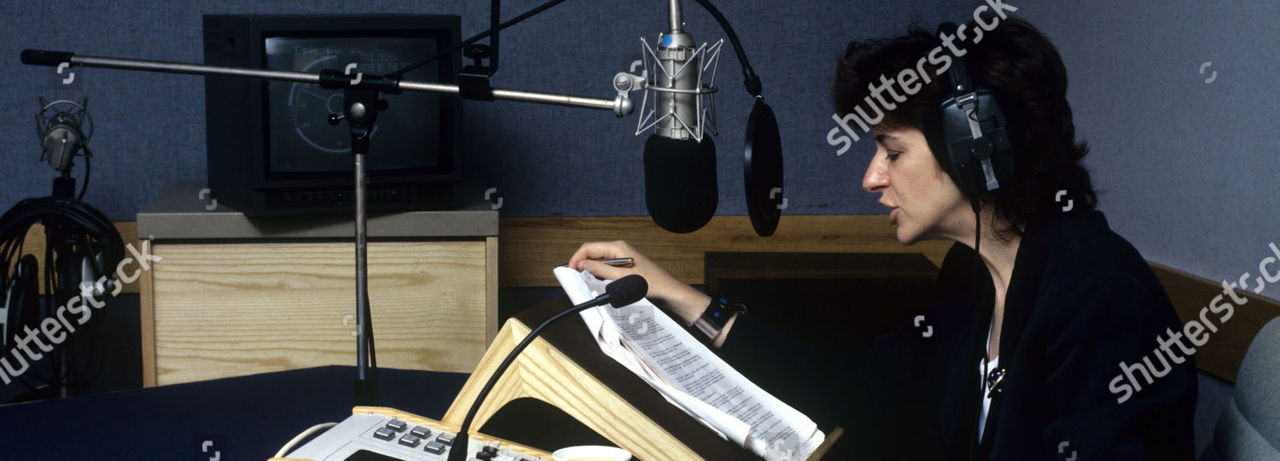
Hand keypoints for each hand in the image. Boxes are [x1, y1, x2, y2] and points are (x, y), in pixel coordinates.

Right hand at [568, 240, 710, 325]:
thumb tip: (582, 265)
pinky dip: (600, 276)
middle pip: (592, 254)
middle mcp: (620, 250)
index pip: (588, 247)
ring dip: (591, 272)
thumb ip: (599, 269)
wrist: (670, 294)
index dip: (576, 258)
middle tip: (574, 279)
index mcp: (618, 247)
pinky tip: (600, 285)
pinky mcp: (626, 268)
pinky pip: (607, 269)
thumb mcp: (621, 277)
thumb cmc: (651, 284)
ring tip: (586, 283)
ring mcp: (623, 259)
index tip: (569, 271)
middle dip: (582, 265)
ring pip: (599, 262)